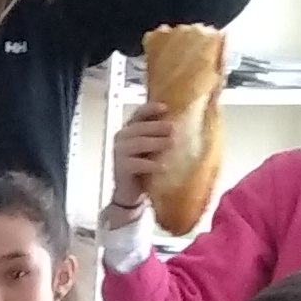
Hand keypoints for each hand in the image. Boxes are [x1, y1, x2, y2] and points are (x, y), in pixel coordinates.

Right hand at [108, 99, 178, 216]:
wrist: (132, 192)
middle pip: (140, 127)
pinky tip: (163, 167)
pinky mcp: (120, 167)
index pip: (139, 114)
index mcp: (130, 128)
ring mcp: (119, 152)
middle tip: (174, 128)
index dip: (151, 108)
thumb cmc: (146, 167)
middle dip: (157, 127)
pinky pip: (137, 164)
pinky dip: (151, 165)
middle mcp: (122, 137)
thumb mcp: (153, 148)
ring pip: (138, 143)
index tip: (166, 107)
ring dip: (156, 143)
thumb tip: (182, 124)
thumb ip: (161, 135)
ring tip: (171, 144)